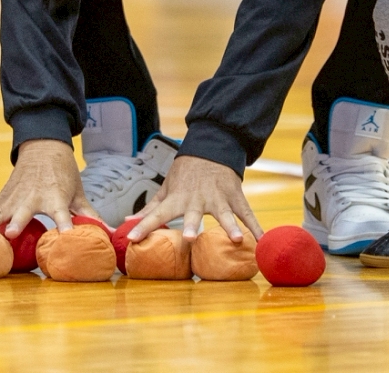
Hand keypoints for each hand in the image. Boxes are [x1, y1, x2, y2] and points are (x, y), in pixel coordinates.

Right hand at [0, 138, 98, 237]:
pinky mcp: (1, 198)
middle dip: (17, 222)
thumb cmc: (64, 173)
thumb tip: (110, 232)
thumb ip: (90, 215)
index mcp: (55, 196)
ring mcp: (13, 198)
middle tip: (11, 233)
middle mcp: (32, 198)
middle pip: (23, 212)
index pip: (62, 214)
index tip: (66, 235)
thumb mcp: (78, 192)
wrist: (43, 147)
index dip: (65, 224)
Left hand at [126, 154, 262, 243]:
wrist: (212, 148)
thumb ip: (149, 209)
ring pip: (225, 213)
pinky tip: (262, 240)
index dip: (143, 226)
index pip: (156, 214)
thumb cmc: (185, 173)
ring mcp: (219, 197)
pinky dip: (256, 226)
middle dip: (191, 225)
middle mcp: (197, 199)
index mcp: (177, 198)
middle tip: (189, 238)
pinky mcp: (235, 196)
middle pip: (193, 214)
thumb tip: (126, 222)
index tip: (132, 239)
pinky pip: (247, 213)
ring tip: (236, 240)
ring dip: (231, 226)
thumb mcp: (166, 188)